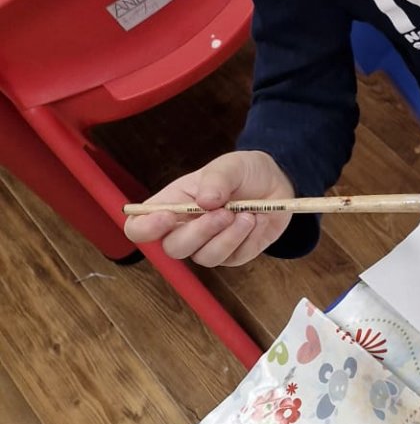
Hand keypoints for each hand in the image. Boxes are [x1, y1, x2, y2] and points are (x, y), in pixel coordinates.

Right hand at [126, 149, 294, 266]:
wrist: (276, 184)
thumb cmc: (244, 173)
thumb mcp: (231, 165)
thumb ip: (216, 179)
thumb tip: (206, 201)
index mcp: (171, 204)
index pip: (139, 227)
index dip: (145, 228)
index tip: (167, 217)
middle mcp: (184, 229)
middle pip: (173, 248)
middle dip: (199, 232)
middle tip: (225, 212)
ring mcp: (208, 245)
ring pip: (204, 257)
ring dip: (228, 236)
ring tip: (247, 213)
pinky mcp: (232, 256)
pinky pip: (234, 257)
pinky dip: (248, 238)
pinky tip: (257, 220)